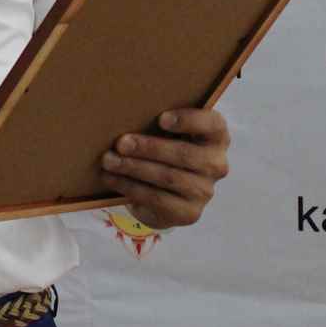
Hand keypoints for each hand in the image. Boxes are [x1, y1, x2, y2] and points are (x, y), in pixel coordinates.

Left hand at [99, 107, 230, 229]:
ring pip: (168, 177)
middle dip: (149, 148)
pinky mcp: (189, 213)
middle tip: (121, 143)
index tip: (161, 119)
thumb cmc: (164, 149)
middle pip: (185, 154)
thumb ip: (159, 121)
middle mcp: (216, 164)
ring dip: (134, 168)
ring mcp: (204, 191)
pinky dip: (130, 186)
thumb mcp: (167, 133)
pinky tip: (111, 178)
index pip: (213, 124)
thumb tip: (123, 113)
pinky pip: (157, 198)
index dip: (189, 120)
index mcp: (216, 137)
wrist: (166, 193)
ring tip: (109, 160)